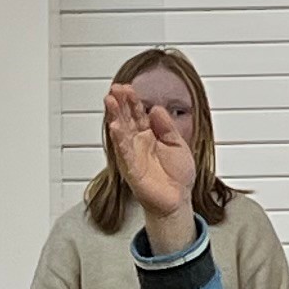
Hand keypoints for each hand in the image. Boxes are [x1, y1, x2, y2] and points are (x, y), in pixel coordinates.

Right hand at [101, 83, 198, 248]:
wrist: (177, 201)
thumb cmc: (177, 176)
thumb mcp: (178, 145)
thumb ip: (167, 127)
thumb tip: (156, 108)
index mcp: (150, 136)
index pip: (138, 114)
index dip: (133, 100)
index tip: (127, 87)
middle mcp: (139, 144)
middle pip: (127, 119)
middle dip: (121, 103)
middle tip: (115, 88)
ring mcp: (133, 155)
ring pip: (121, 132)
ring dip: (115, 116)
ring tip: (110, 101)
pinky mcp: (132, 169)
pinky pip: (124, 152)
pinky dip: (119, 139)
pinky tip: (114, 127)